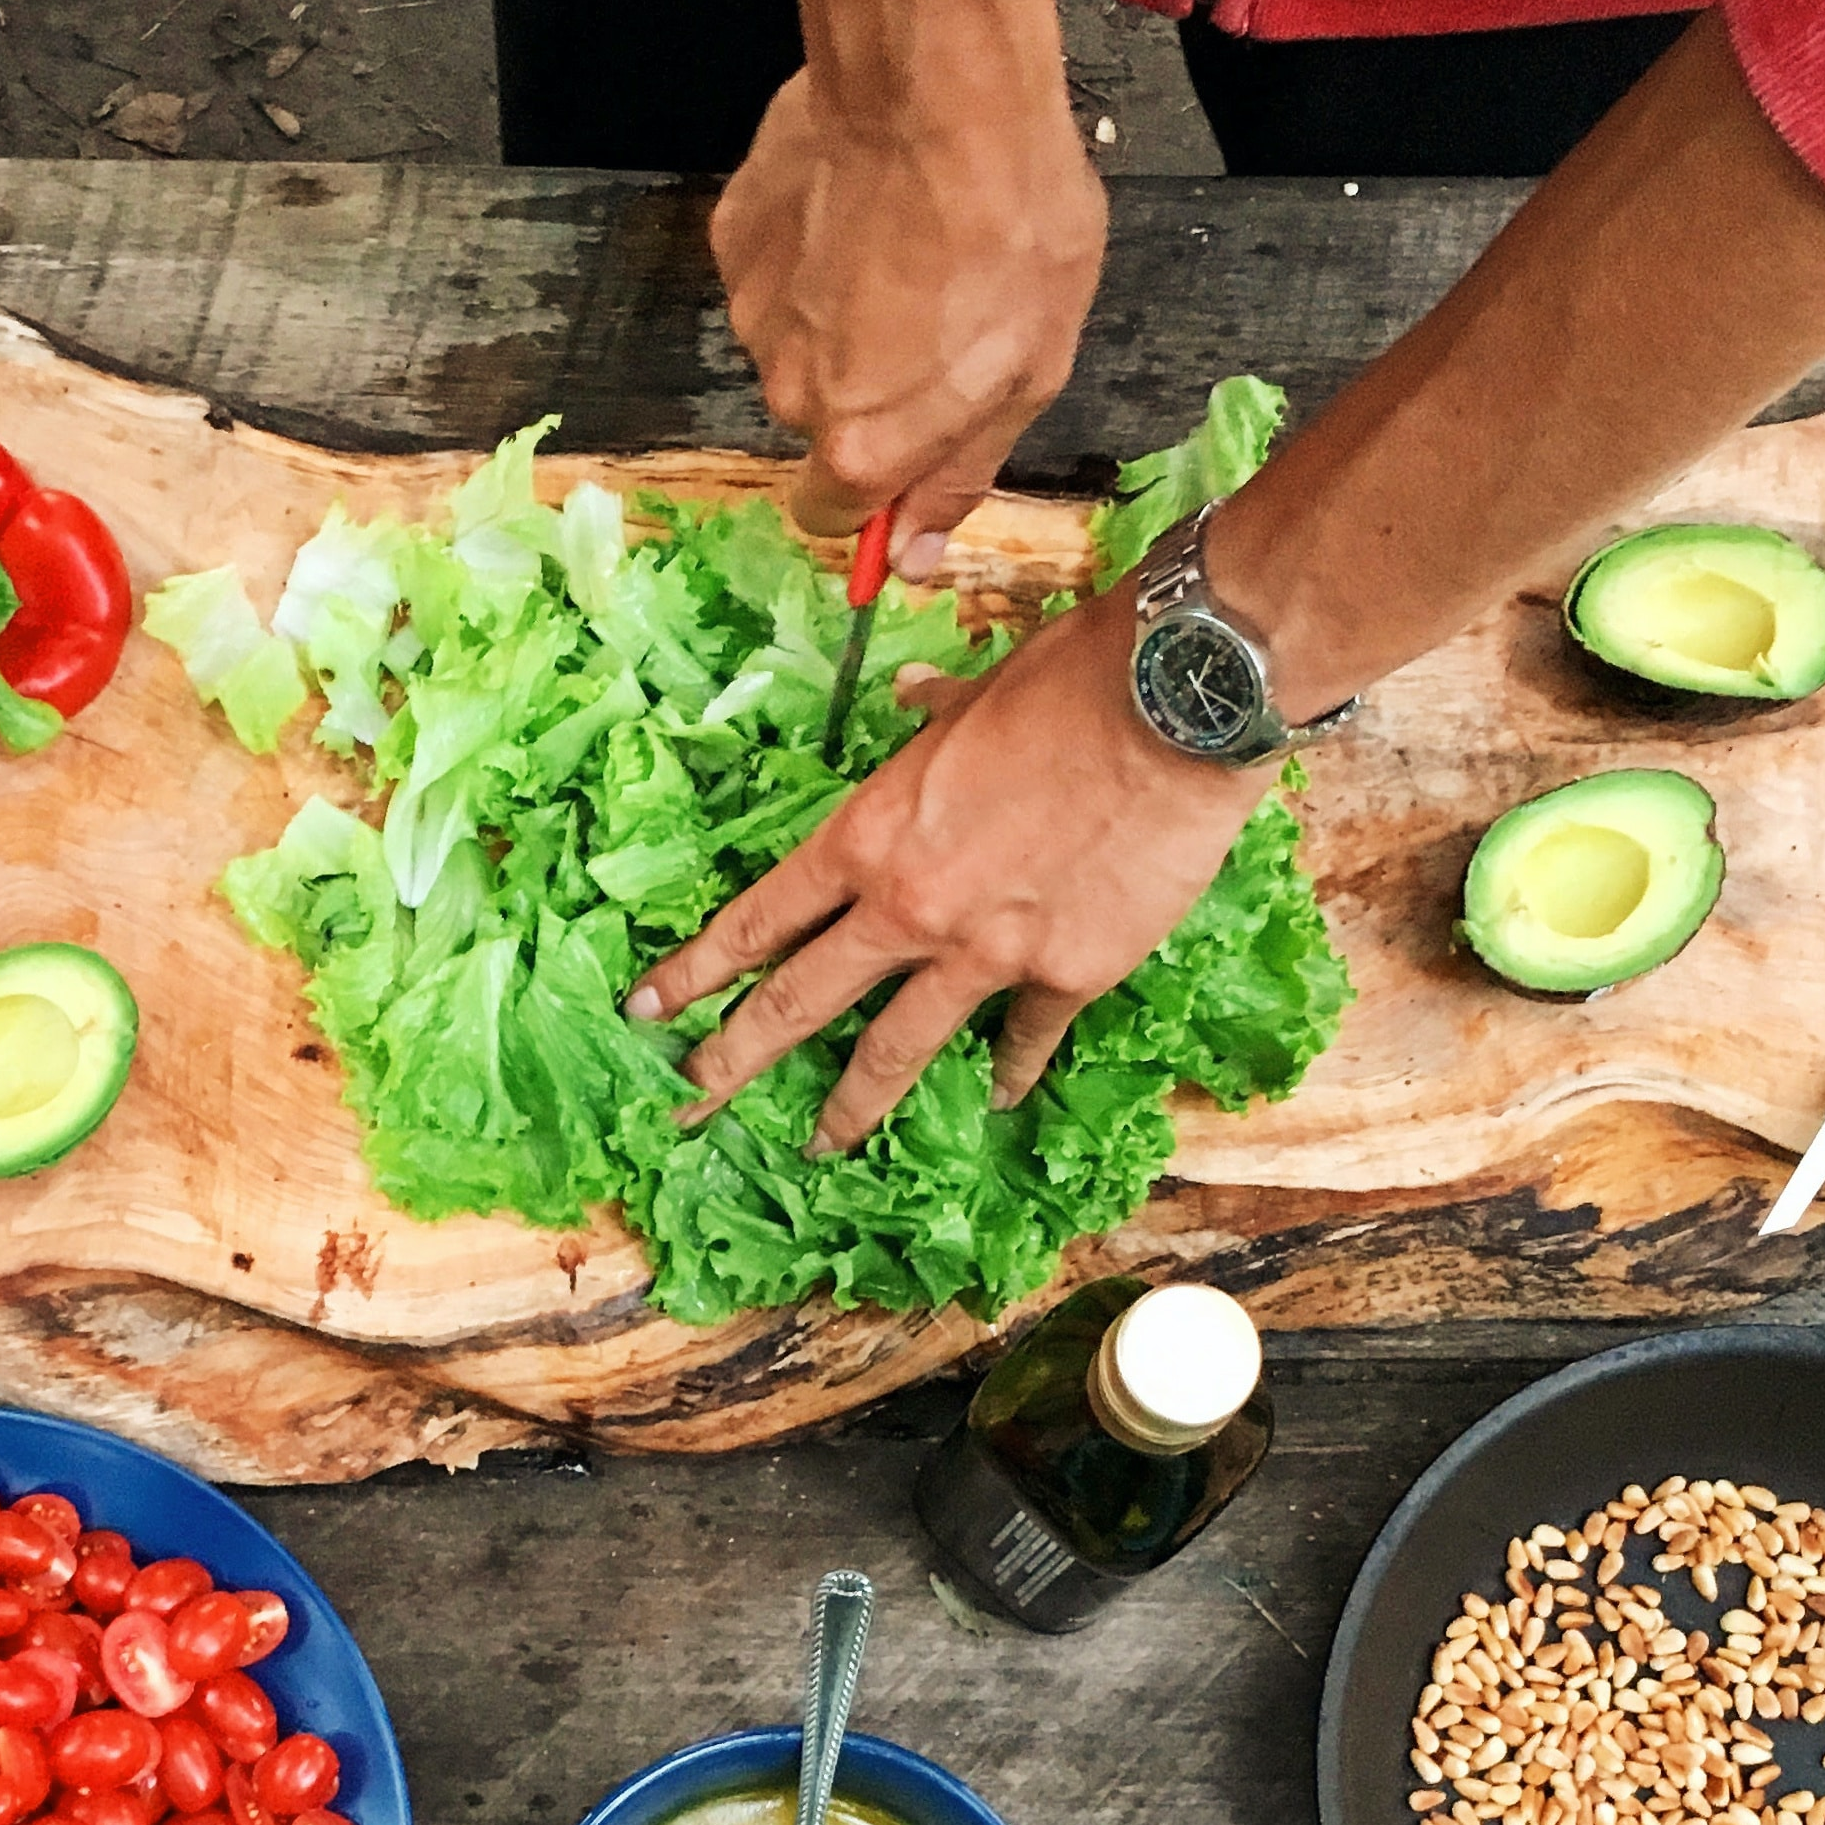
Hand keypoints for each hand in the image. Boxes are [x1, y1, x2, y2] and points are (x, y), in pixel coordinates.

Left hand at [625, 592, 1273, 1151]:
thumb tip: (909, 702)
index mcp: (869, 836)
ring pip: (895, 1049)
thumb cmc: (1069, 680)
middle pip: (799, 1002)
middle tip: (690, 1104)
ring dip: (850, 1105)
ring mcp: (985, 953)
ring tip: (819, 1145)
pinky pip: (1023, 1040)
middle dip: (734, 1059)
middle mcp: (909, 908)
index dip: (695, 971)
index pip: (759, 920)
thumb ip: (930, 720)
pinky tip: (994, 1097)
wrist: (1176, 705)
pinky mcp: (1066, 975)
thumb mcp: (974, 694)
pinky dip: (1010, 1071)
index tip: (648, 1009)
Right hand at [709, 66, 1102, 574]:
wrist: (940, 85)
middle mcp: (789, 393)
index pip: (833, 517)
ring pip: (796, 343)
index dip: (877, 490)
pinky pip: (773, 273)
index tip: (912, 445)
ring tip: (905, 247)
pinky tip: (863, 207)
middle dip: (870, 387)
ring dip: (842, 315)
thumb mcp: (1030, 370)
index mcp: (860, 444)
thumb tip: (912, 557)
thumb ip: (960, 473)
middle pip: (820, 423)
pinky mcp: (733, 239)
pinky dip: (811, 253)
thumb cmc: (1009, 223)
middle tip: (937, 315)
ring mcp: (752, 313)